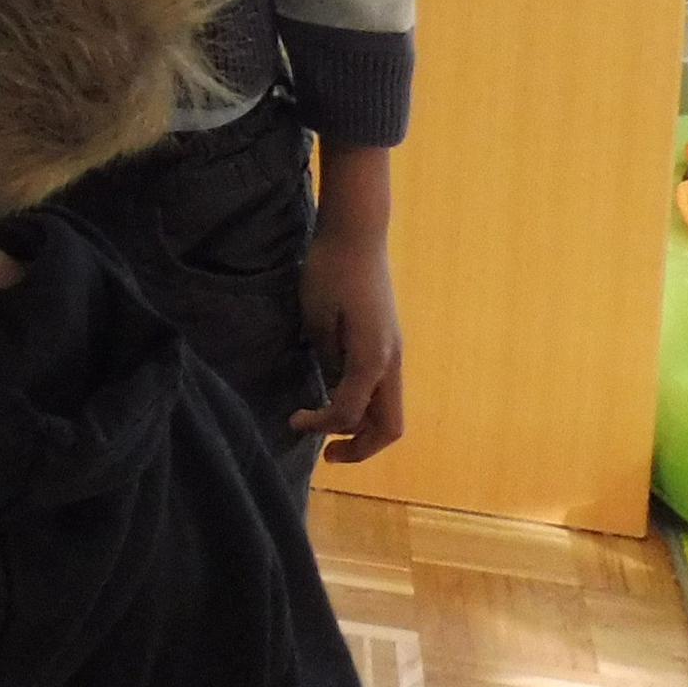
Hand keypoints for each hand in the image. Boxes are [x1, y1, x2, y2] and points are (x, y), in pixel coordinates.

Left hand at [293, 223, 405, 461]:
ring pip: (391, 410)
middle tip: (326, 454)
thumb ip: (328, 358)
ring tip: (330, 430)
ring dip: (364, 427)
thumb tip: (332, 385)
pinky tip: (337, 396)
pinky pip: (383, 388)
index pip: (350, 414)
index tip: (293, 420)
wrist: (357, 231)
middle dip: (360, 448)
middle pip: (390, 427)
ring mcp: (395, 352)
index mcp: (373, 358)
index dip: (321, 426)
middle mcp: (392, 361)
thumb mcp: (317, 316)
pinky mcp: (389, 342)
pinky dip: (365, 405)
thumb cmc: (331, 268)